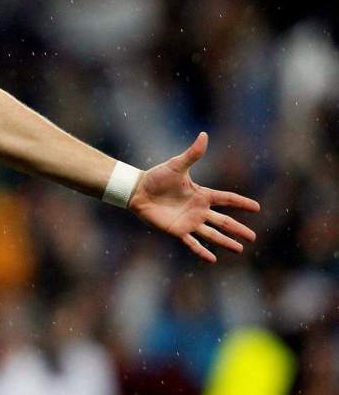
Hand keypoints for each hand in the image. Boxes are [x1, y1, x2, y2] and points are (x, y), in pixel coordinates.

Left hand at [129, 132, 259, 262]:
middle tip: (253, 237)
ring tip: (240, 249)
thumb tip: (204, 135)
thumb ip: (192, 153)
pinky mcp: (177, 230)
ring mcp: (189, 221)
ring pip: (212, 234)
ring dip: (226, 242)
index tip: (256, 207)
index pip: (226, 199)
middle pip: (223, 221)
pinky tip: (212, 259)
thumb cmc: (156, 177)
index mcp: (201, 194)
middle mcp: (198, 210)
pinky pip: (192, 243)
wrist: (137, 190)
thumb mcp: (177, 165)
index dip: (241, 202)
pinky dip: (202, 251)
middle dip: (238, 229)